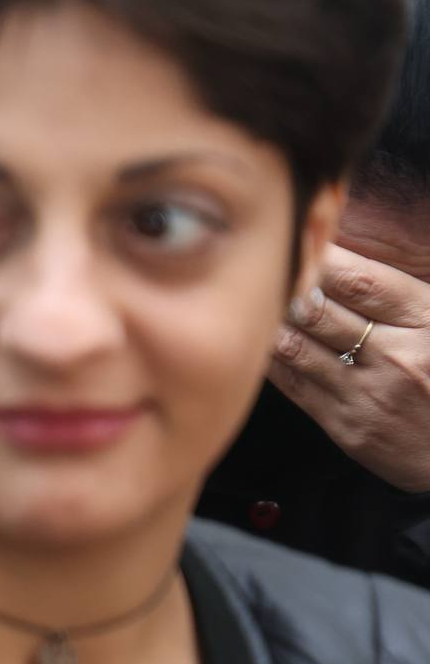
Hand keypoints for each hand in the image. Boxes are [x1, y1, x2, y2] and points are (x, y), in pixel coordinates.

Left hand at [271, 243, 429, 491]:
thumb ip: (394, 293)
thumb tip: (336, 254)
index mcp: (426, 320)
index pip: (361, 280)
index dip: (321, 256)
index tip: (296, 239)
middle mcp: (398, 356)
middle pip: (318, 309)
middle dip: (284, 286)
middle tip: (259, 269)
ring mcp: (368, 392)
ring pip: (295, 345)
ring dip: (267, 320)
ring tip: (250, 301)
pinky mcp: (345, 424)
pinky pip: (291, 381)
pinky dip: (269, 356)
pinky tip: (258, 339)